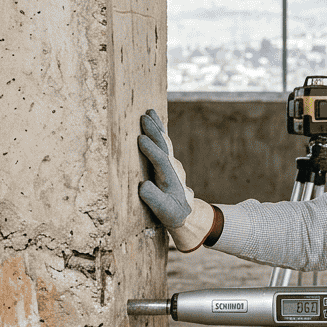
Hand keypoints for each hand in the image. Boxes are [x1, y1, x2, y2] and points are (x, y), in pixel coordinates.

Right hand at [137, 109, 214, 251]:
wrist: (185, 213)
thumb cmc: (172, 213)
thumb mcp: (164, 211)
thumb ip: (154, 199)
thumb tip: (143, 185)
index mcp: (171, 179)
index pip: (161, 161)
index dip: (152, 150)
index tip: (141, 139)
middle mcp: (173, 168)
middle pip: (164, 147)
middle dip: (154, 132)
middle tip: (144, 118)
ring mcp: (171, 163)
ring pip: (164, 142)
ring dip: (156, 127)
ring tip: (149, 113)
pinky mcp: (167, 162)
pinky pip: (162, 143)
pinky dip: (158, 131)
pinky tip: (154, 121)